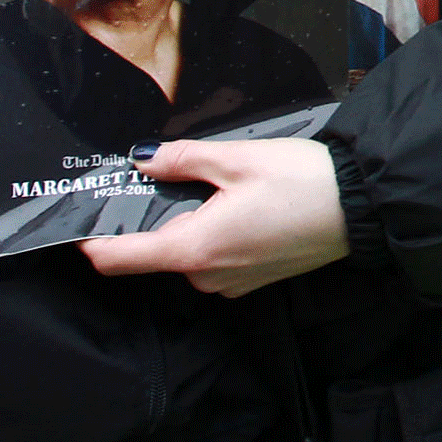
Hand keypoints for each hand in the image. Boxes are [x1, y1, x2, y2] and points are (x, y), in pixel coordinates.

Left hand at [83, 137, 350, 296]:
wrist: (362, 208)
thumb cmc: (304, 183)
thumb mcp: (237, 158)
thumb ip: (182, 159)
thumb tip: (143, 159)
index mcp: (195, 248)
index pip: (119, 260)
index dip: (91, 242)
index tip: (79, 223)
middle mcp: (208, 276)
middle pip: (155, 253)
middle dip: (156, 218)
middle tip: (174, 178)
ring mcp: (232, 283)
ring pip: (188, 254)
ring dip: (190, 226)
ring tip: (219, 188)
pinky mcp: (253, 279)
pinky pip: (215, 260)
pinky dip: (215, 235)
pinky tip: (242, 206)